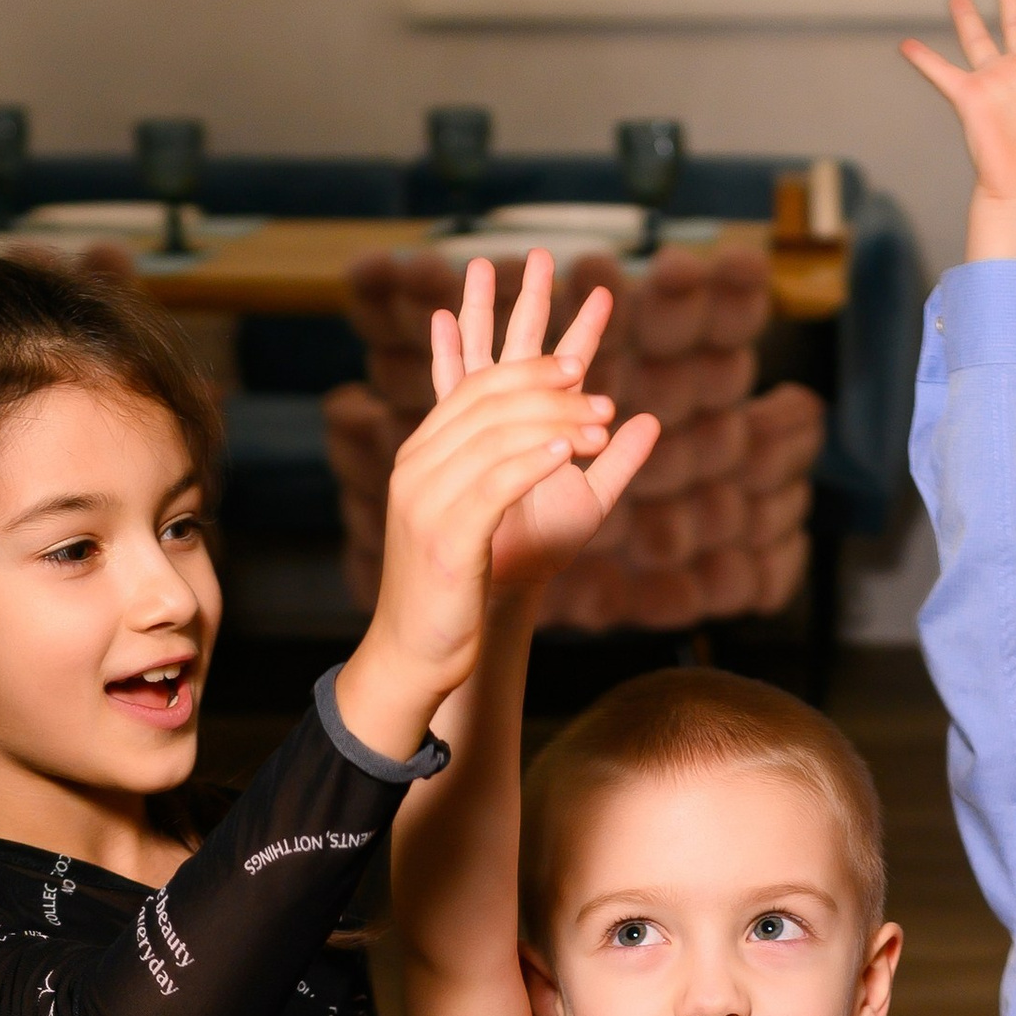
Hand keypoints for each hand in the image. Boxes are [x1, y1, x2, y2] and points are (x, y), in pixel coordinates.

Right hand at [340, 252, 656, 748]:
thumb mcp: (480, 520)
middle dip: (547, 391)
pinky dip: (532, 462)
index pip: (473, 388)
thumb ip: (508, 473)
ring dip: (554, 424)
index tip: (576, 363)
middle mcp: (416, 468)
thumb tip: (545, 443)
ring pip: (494, 436)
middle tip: (598, 393)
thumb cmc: (454, 589)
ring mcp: (424, 500)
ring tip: (600, 424)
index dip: (526, 370)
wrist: (415, 652)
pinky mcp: (444, 537)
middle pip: (486, 403)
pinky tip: (566, 453)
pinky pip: (493, 483)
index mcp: (421, 456)